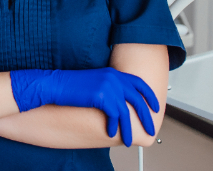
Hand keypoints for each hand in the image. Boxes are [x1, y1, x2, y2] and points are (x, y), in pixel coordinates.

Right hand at [10, 67, 158, 145]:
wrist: (56, 85)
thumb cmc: (72, 86)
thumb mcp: (95, 82)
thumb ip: (110, 88)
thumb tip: (122, 104)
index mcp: (113, 73)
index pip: (139, 84)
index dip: (150, 96)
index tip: (155, 108)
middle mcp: (114, 78)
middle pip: (137, 100)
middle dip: (145, 117)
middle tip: (150, 129)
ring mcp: (109, 87)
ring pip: (126, 112)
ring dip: (128, 129)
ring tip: (128, 141)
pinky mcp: (102, 97)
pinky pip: (114, 116)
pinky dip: (113, 127)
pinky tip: (110, 133)